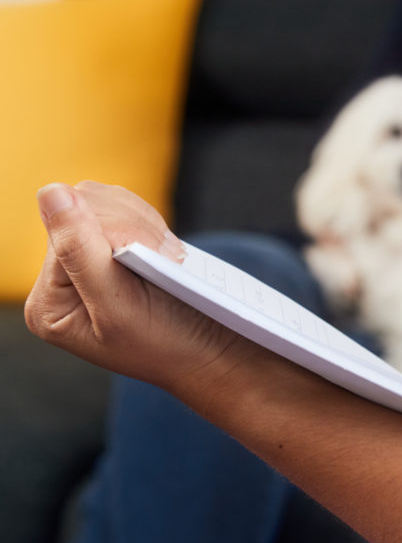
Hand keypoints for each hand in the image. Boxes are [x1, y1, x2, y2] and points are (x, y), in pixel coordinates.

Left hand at [24, 182, 249, 392]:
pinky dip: (148, 222)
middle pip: (81, 209)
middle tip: (169, 258)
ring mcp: (84, 263)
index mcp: (49, 303)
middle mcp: (59, 281)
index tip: (159, 258)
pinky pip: (119, 208)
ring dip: (142, 221)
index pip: (65, 232)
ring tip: (169, 257)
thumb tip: (50, 192)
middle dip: (130, 225)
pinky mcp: (111, 250)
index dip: (114, 232)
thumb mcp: (119, 304)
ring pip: (101, 201)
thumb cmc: (169, 341)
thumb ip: (78, 250)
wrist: (212, 351)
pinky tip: (165, 249)